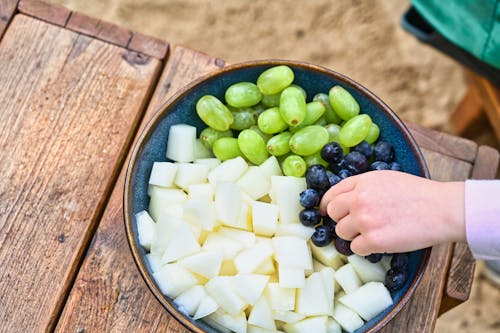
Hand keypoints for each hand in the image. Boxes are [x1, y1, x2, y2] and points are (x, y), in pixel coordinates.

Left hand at [319, 170, 464, 255]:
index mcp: (362, 182)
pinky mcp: (374, 241)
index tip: (328, 213)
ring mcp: (365, 220)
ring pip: (341, 233)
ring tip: (373, 233)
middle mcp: (359, 199)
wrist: (442, 209)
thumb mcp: (385, 179)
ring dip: (353, 235)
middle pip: (333, 214)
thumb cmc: (418, 193)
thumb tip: (344, 199)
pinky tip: (379, 243)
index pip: (331, 194)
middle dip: (341, 220)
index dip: (327, 205)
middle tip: (357, 225)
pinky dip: (365, 249)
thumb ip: (362, 186)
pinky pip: (355, 249)